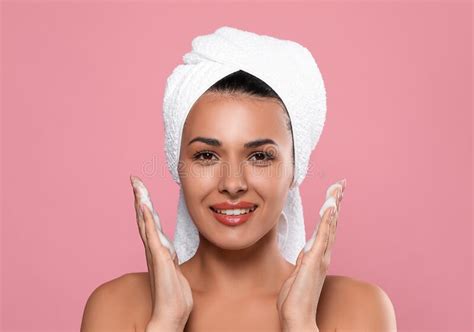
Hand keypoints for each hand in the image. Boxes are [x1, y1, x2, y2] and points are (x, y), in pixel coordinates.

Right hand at [130, 175, 193, 331]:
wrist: (171, 314)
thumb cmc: (174, 296)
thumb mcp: (174, 272)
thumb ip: (170, 260)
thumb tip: (169, 253)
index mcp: (158, 251)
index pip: (150, 223)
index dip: (145, 206)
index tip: (142, 191)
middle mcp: (153, 249)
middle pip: (144, 218)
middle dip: (140, 198)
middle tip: (135, 180)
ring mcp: (155, 253)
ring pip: (146, 222)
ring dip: (142, 203)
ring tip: (137, 186)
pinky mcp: (159, 258)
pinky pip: (152, 234)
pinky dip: (148, 219)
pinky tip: (145, 206)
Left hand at [277, 179, 345, 331]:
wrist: (297, 317)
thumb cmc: (295, 299)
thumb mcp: (297, 274)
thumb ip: (303, 262)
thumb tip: (305, 253)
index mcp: (317, 255)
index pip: (326, 227)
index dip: (331, 210)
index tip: (335, 194)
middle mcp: (323, 254)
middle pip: (332, 222)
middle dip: (336, 201)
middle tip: (341, 183)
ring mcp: (320, 256)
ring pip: (330, 225)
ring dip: (334, 205)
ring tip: (338, 188)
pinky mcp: (314, 260)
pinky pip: (322, 236)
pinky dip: (327, 220)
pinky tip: (330, 207)